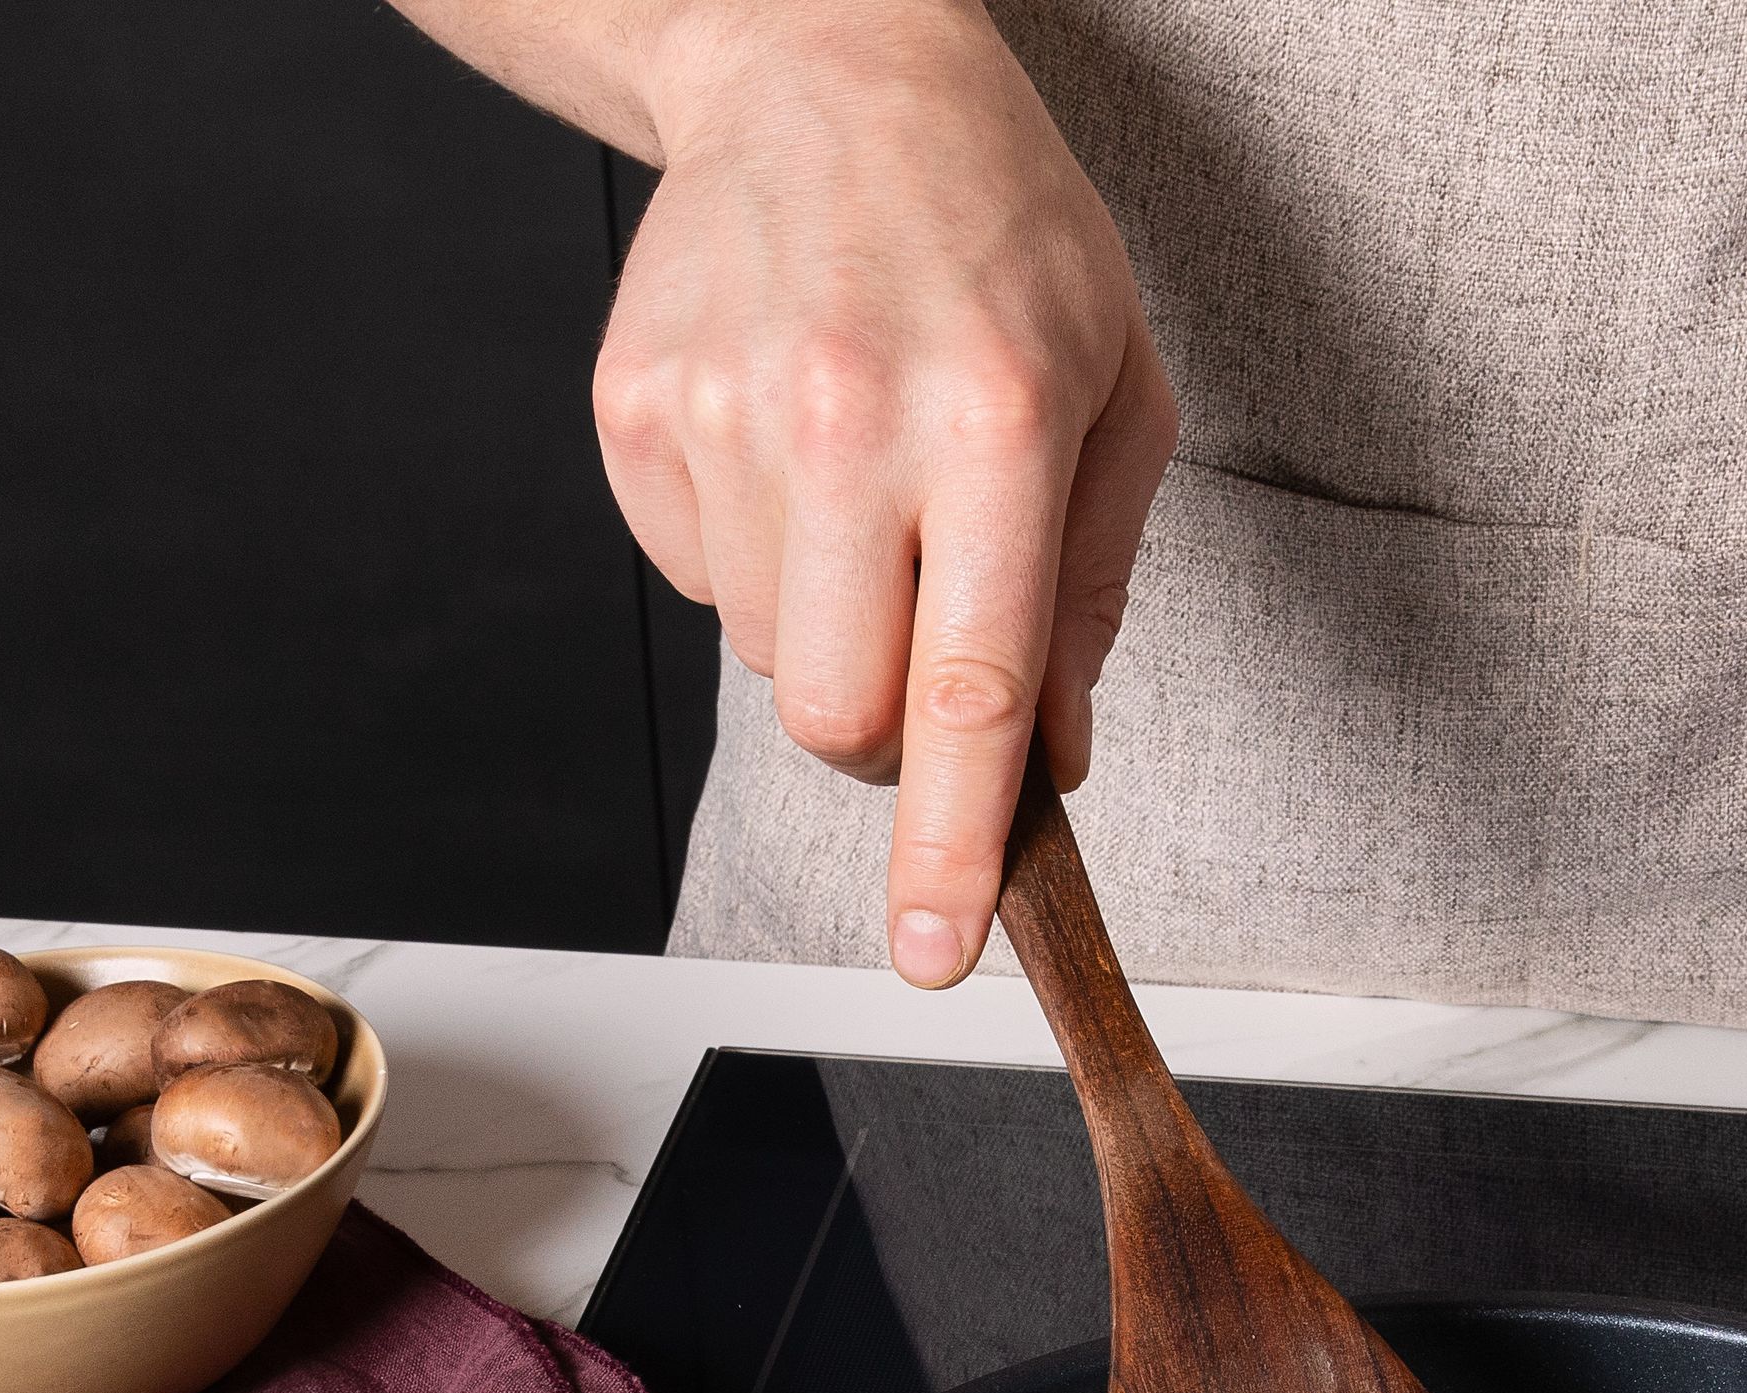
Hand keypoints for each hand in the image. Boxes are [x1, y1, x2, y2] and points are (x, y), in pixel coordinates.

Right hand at [597, 0, 1175, 984]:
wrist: (819, 61)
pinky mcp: (634, 412)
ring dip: (821, 623)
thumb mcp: (1112, 388)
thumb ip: (1088, 591)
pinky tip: (787, 442)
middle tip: (923, 632)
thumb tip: (1049, 768)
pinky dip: (750, 552)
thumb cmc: (995, 226)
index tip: (935, 950)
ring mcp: (721, 415)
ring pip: (765, 661)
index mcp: (992, 418)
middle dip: (885, 732)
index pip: (968, 689)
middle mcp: (846, 418)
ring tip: (858, 483)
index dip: (949, 844)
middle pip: (837, 716)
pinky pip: (694, 581)